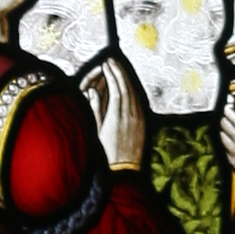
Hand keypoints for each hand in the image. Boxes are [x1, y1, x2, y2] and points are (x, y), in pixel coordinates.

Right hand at [82, 54, 145, 173]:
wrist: (123, 172)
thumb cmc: (105, 154)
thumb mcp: (96, 132)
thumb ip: (95, 110)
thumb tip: (91, 91)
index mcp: (116, 117)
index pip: (116, 89)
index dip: (112, 75)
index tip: (106, 64)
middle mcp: (130, 116)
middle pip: (126, 88)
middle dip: (119, 72)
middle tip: (112, 60)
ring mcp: (138, 119)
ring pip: (133, 93)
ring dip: (126, 78)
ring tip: (119, 68)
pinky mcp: (143, 123)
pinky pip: (138, 101)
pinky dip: (132, 90)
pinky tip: (127, 85)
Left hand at [218, 93, 234, 178]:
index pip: (228, 113)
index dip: (228, 109)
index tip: (229, 108)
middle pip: (223, 123)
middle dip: (225, 118)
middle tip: (229, 118)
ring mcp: (234, 149)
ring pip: (222, 136)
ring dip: (225, 131)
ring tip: (230, 130)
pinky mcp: (233, 160)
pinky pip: (225, 149)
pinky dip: (227, 145)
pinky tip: (232, 143)